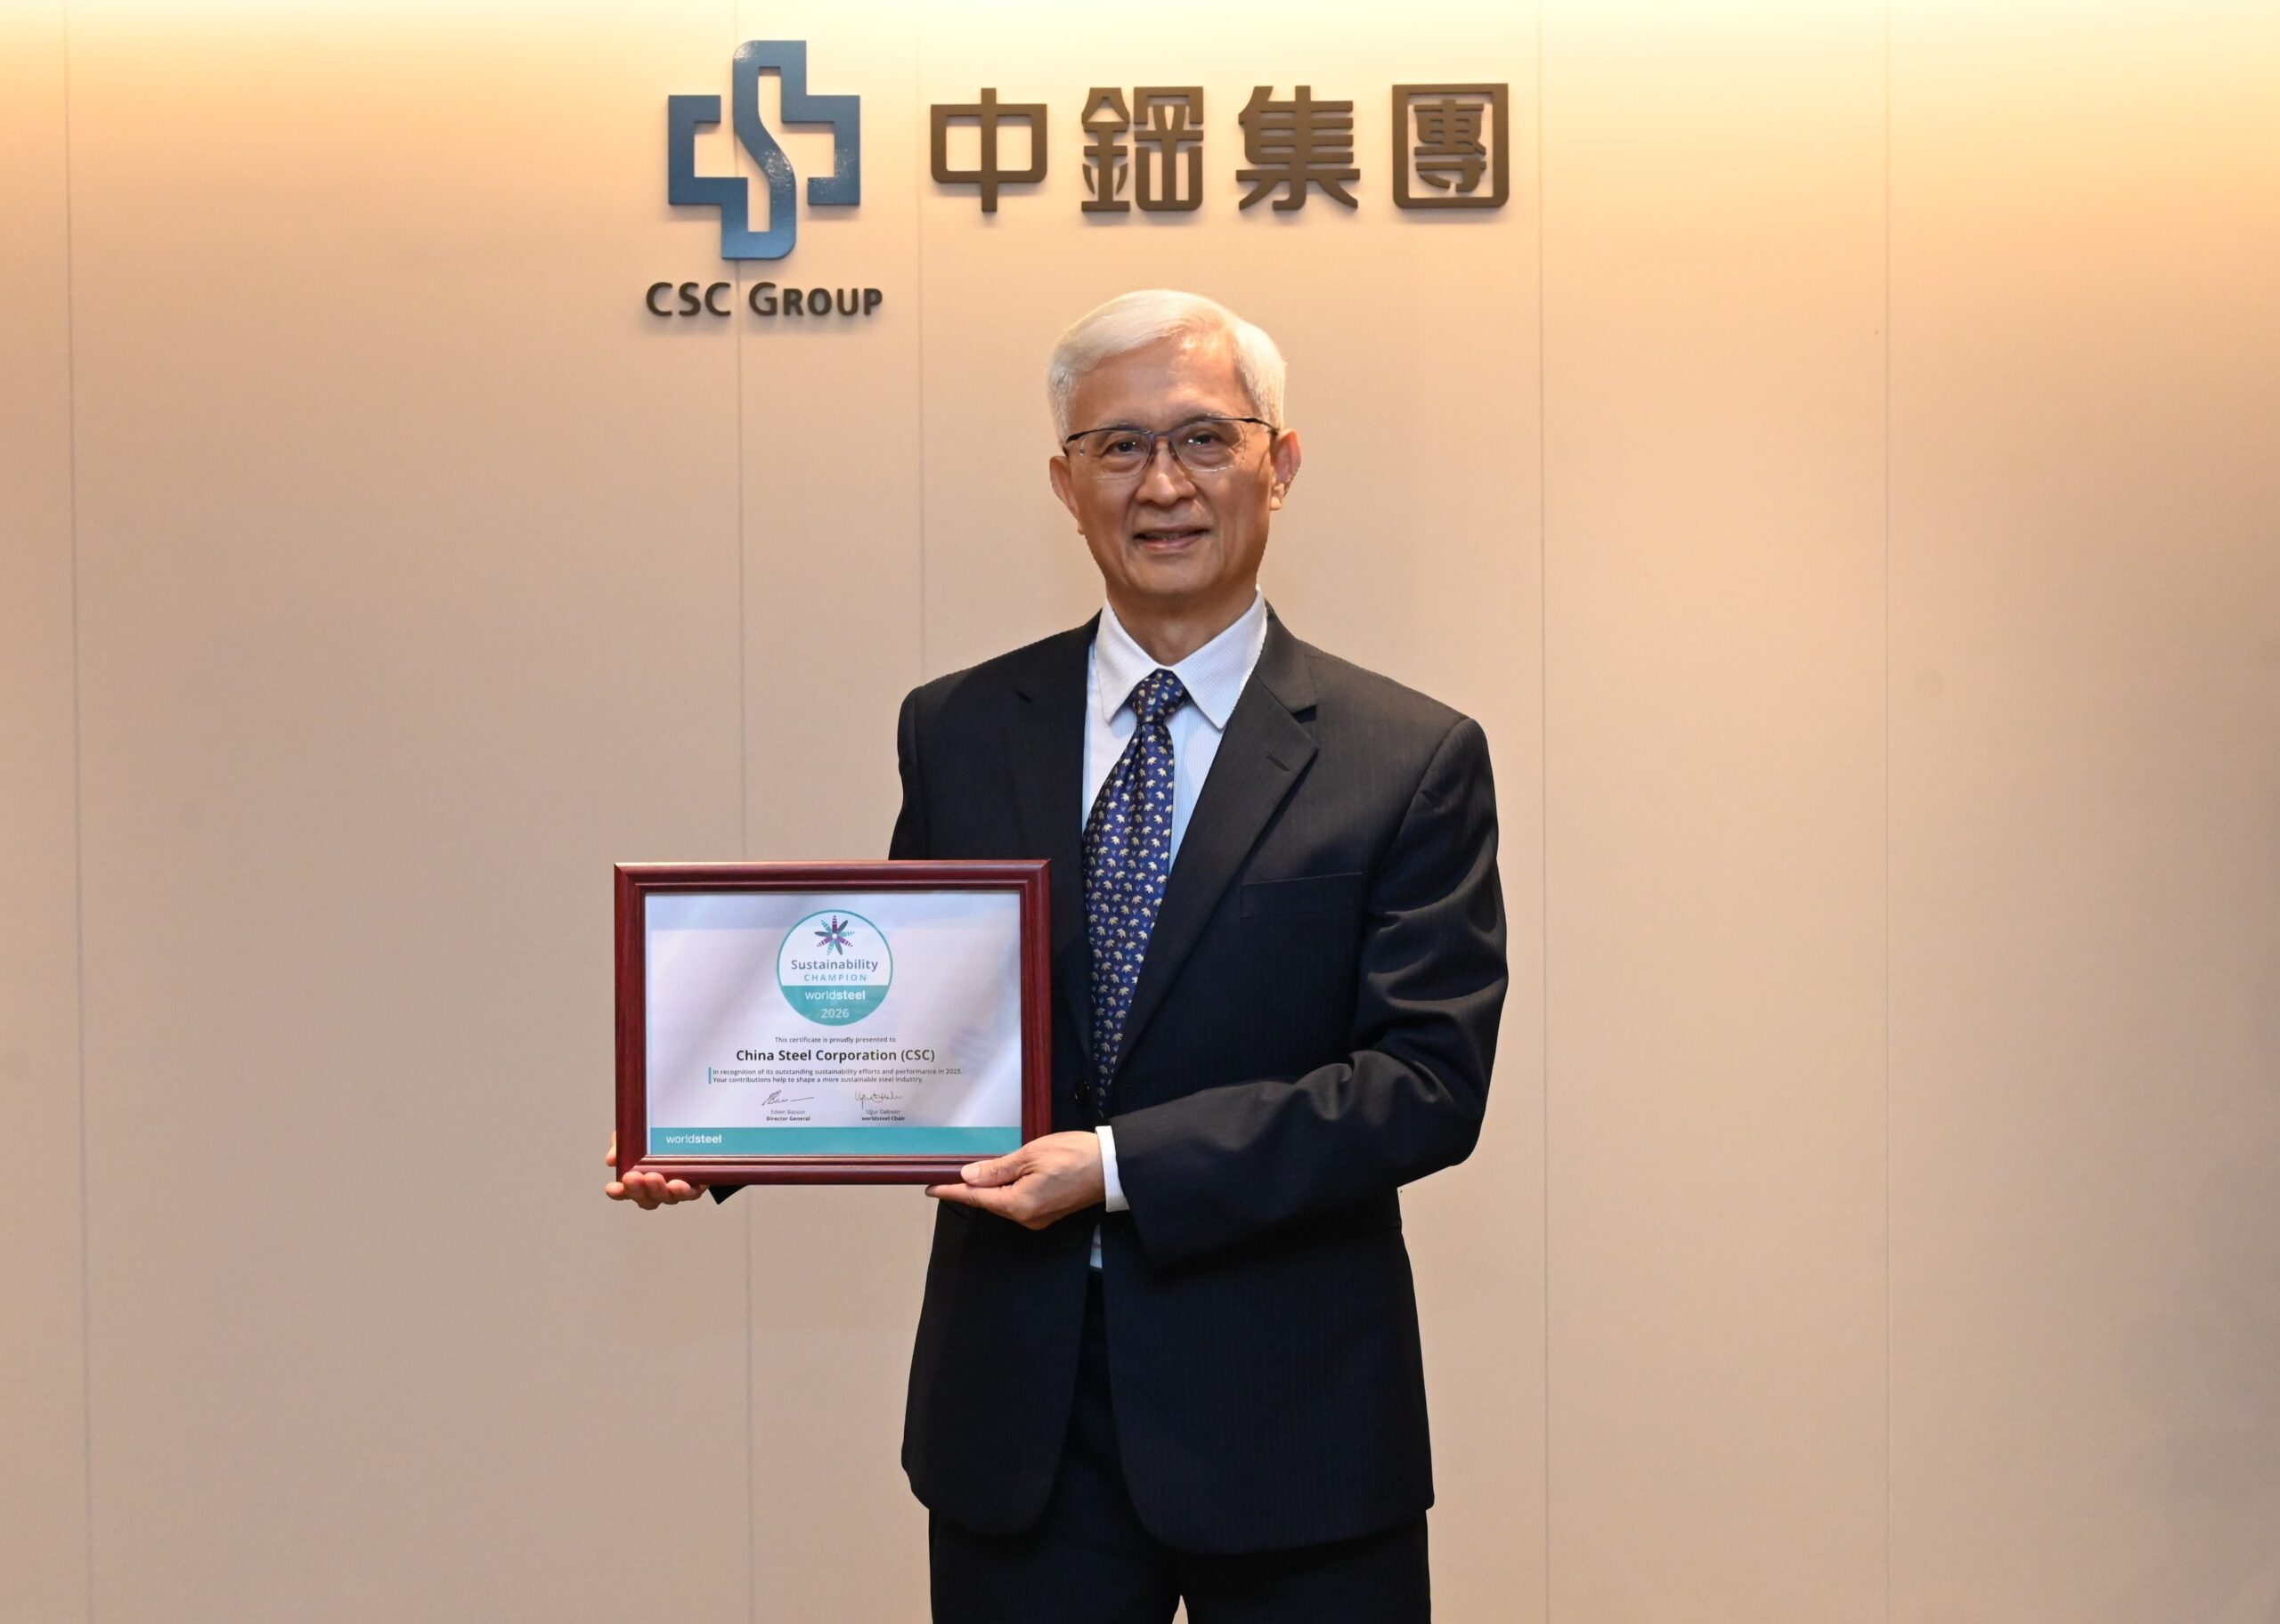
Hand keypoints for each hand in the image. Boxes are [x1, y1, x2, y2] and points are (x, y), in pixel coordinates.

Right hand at [604, 1131, 707, 1208]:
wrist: (697, 1125)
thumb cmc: (659, 1135)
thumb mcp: (637, 1133)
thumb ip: (622, 1144)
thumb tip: (612, 1159)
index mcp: (641, 1177)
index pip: (626, 1191)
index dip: (618, 1192)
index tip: (612, 1188)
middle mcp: (658, 1187)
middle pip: (646, 1198)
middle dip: (637, 1189)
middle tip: (633, 1177)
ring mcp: (678, 1187)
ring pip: (668, 1197)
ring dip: (659, 1190)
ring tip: (655, 1178)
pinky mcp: (698, 1183)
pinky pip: (691, 1192)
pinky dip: (685, 1191)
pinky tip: (679, 1184)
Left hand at [926, 1131, 1103, 1230]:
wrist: (1112, 1167)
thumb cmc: (1073, 1156)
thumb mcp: (1030, 1155)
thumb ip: (997, 1168)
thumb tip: (969, 1177)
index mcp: (1018, 1205)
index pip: (976, 1198)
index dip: (952, 1192)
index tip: (931, 1189)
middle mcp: (1026, 1218)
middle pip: (989, 1202)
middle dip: (969, 1189)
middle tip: (947, 1176)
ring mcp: (1039, 1218)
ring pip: (1004, 1202)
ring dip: (988, 1189)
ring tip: (972, 1174)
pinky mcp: (1049, 1212)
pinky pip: (1018, 1202)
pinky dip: (1006, 1191)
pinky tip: (1001, 1178)